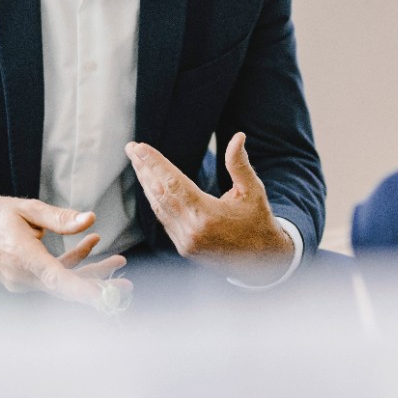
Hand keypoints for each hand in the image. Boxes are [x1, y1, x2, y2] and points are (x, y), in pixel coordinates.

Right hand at [0, 195, 131, 311]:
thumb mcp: (26, 209)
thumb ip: (59, 218)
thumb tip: (90, 219)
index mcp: (23, 258)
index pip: (58, 280)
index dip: (84, 290)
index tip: (106, 298)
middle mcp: (23, 277)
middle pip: (67, 287)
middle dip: (99, 287)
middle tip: (129, 287)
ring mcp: (22, 282)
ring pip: (64, 282)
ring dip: (91, 273)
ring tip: (120, 260)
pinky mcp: (24, 280)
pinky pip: (53, 276)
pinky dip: (73, 263)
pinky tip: (91, 244)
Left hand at [126, 133, 293, 285]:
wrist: (264, 260)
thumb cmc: (258, 221)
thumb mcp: (253, 191)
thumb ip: (239, 164)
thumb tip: (237, 137)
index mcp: (207, 215)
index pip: (173, 183)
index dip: (155, 164)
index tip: (140, 148)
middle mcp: (191, 231)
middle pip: (160, 194)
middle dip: (144, 169)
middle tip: (132, 149)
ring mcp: (185, 242)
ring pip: (158, 208)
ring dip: (146, 184)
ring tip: (138, 163)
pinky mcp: (184, 248)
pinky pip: (164, 220)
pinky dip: (156, 201)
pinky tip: (151, 186)